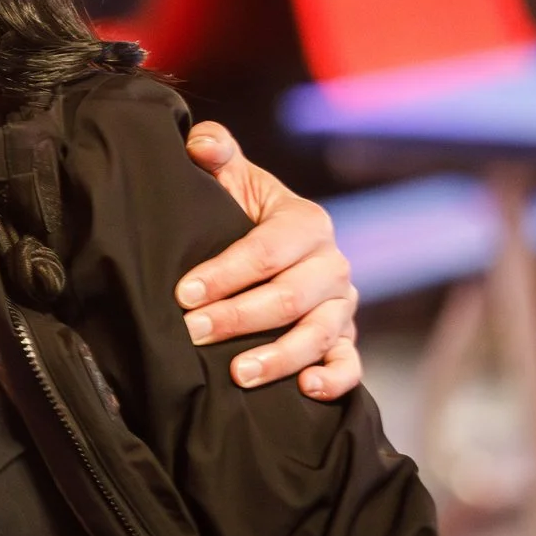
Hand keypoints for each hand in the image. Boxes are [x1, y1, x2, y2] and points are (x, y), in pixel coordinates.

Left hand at [176, 122, 360, 399]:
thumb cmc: (241, 212)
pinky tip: (305, 390)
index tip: (184, 294)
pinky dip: (333, 380)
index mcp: (307, 222)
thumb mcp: (232, 177)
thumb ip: (215, 152)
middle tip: (194, 331)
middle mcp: (332, 265)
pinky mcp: (346, 340)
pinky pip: (350, 365)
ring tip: (238, 374)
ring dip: (279, 357)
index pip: (267, 250)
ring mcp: (343, 306)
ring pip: (318, 335)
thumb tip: (200, 144)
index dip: (226, 272)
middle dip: (239, 317)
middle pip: (291, 297)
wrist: (271, 247)